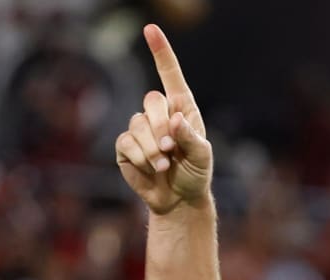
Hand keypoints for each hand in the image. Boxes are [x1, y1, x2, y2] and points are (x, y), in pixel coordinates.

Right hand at [116, 24, 212, 214]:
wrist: (179, 200)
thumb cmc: (195, 174)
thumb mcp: (202, 156)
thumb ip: (191, 137)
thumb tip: (175, 119)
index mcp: (181, 108)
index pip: (169, 75)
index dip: (160, 52)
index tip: (151, 29)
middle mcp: (159, 114)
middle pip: (151, 100)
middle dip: (161, 127)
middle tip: (171, 149)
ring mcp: (140, 129)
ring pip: (137, 123)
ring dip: (152, 148)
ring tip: (164, 165)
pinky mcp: (126, 146)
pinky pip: (127, 143)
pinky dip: (140, 158)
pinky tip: (151, 169)